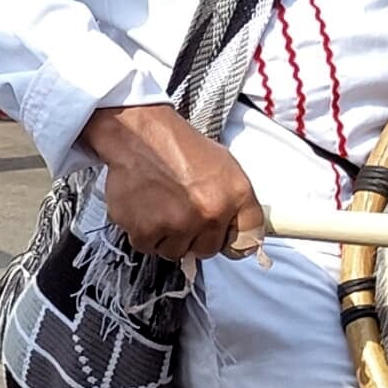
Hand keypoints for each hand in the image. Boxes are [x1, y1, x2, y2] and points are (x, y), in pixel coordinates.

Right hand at [80, 100, 262, 259]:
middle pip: (209, 249)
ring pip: (176, 251)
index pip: (248, 239)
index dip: (234, 241)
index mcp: (236, 194)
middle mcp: (211, 211)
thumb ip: (233, 200)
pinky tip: (143, 208)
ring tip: (160, 206)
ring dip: (167, 236)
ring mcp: (180, 223)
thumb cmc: (176, 145)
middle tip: (182, 212)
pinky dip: (142, 232)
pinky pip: (148, 246)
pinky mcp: (148, 230)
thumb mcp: (222, 164)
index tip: (224, 239)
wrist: (139, 135)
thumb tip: (236, 227)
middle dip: (195, 237)